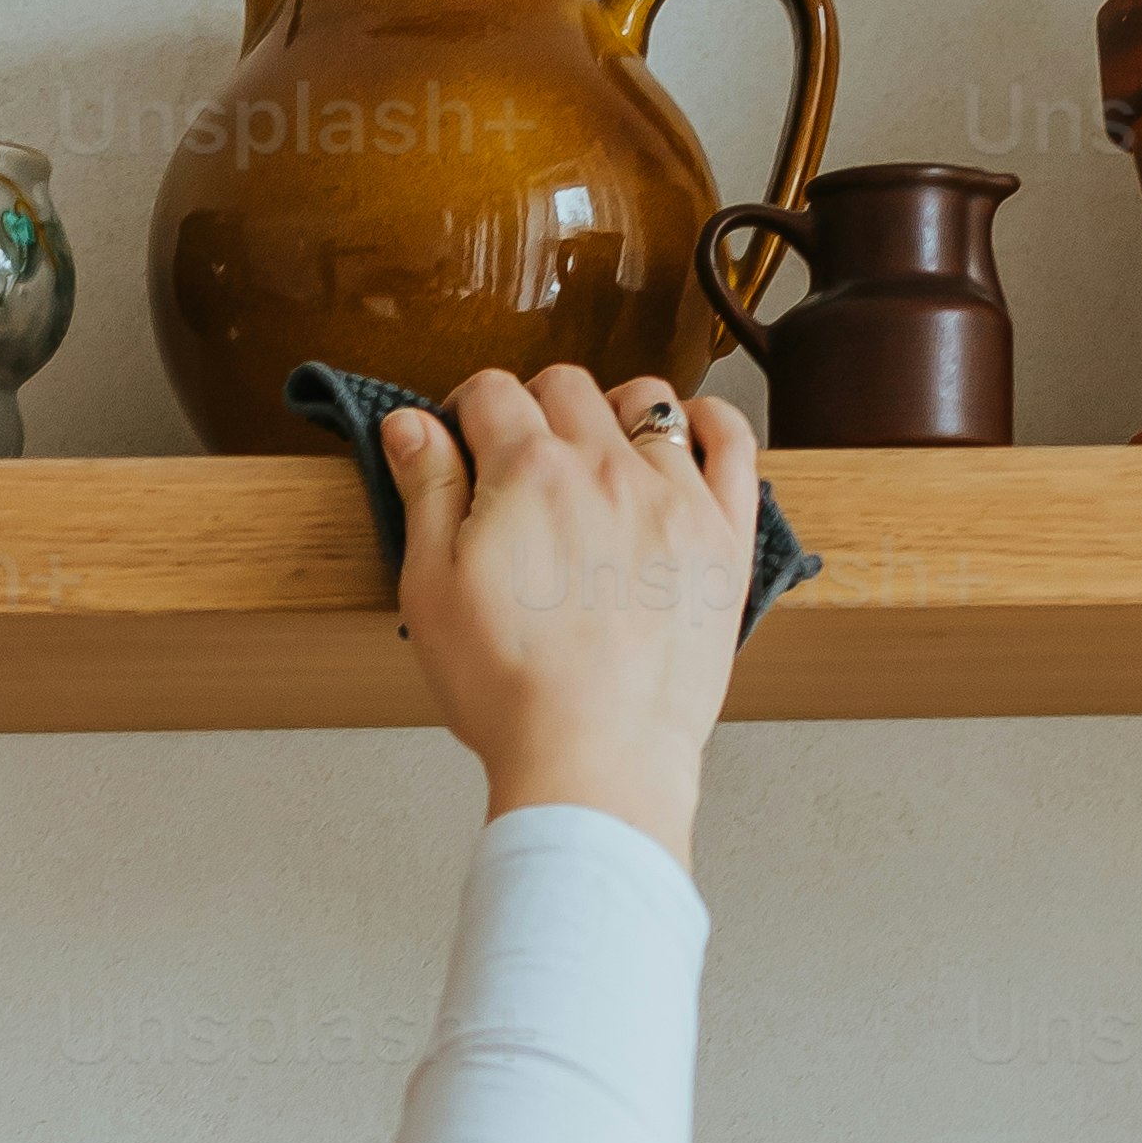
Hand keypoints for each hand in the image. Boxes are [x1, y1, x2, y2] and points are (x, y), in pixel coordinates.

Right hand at [379, 363, 750, 864]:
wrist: (595, 756)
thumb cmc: (509, 688)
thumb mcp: (432, 588)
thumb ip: (426, 492)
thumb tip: (410, 422)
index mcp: (528, 472)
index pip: (490, 393)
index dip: (464, 412)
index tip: (461, 442)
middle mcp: (606, 466)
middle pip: (565, 386)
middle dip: (531, 407)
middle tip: (518, 459)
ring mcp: (674, 496)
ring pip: (647, 399)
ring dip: (612, 409)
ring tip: (596, 452)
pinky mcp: (723, 536)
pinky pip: (731, 440)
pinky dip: (706, 421)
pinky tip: (682, 437)